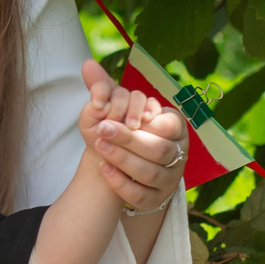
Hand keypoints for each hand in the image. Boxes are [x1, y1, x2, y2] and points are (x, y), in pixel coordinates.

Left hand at [77, 60, 188, 213]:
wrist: (126, 167)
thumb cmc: (127, 131)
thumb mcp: (118, 108)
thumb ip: (105, 86)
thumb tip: (86, 64)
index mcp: (176, 129)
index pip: (170, 124)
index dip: (148, 120)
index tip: (122, 115)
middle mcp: (178, 154)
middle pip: (159, 149)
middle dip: (129, 139)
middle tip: (103, 128)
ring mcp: (169, 179)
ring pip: (151, 173)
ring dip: (124, 159)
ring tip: (100, 145)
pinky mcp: (156, 199)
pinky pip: (141, 195)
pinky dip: (121, 183)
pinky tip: (103, 168)